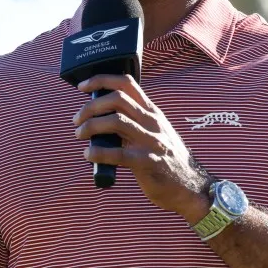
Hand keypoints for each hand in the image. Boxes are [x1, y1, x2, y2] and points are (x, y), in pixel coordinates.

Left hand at [72, 74, 211, 221]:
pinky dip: (98, 152)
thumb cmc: (166, 159)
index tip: (83, 87)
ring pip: (116, 121)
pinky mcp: (146, 163)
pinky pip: (117, 154)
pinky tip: (89, 154)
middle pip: (117, 99)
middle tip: (77, 120)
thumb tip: (100, 117)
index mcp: (152, 112)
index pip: (126, 83)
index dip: (101, 80)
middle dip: (91, 107)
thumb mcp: (155, 132)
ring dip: (91, 126)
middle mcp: (152, 122)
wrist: (189, 186)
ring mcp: (151, 141)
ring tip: (80, 135)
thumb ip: (134, 121)